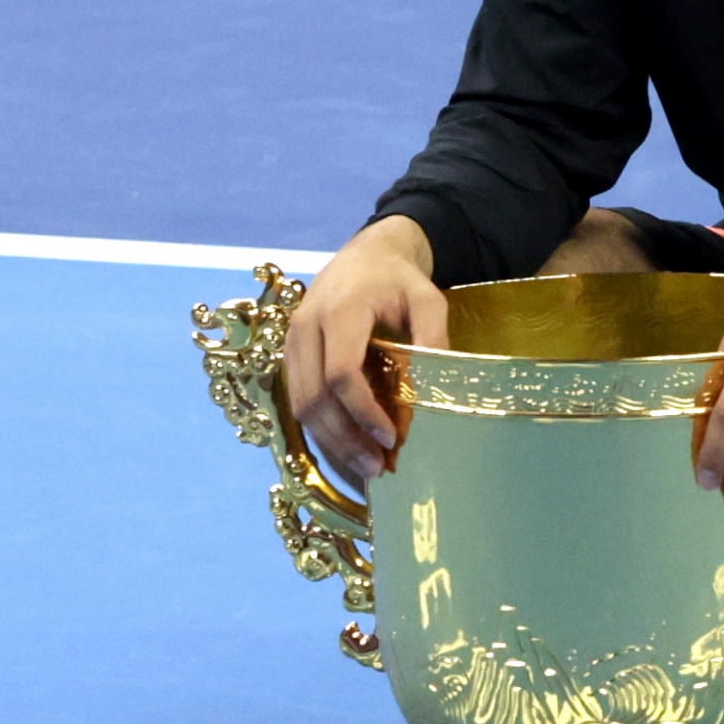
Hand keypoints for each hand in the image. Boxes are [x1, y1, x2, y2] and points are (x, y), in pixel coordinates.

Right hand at [285, 216, 445, 482]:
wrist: (366, 255)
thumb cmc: (399, 279)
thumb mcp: (428, 299)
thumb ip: (433, 339)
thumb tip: (433, 394)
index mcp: (341, 310)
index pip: (342, 372)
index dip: (363, 411)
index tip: (391, 436)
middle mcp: (306, 326)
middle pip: (315, 396)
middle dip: (345, 438)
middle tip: (378, 468)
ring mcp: (293, 340)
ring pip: (301, 404)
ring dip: (331, 441)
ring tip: (366, 466)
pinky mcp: (291, 354)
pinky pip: (298, 399)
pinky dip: (322, 428)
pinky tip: (348, 446)